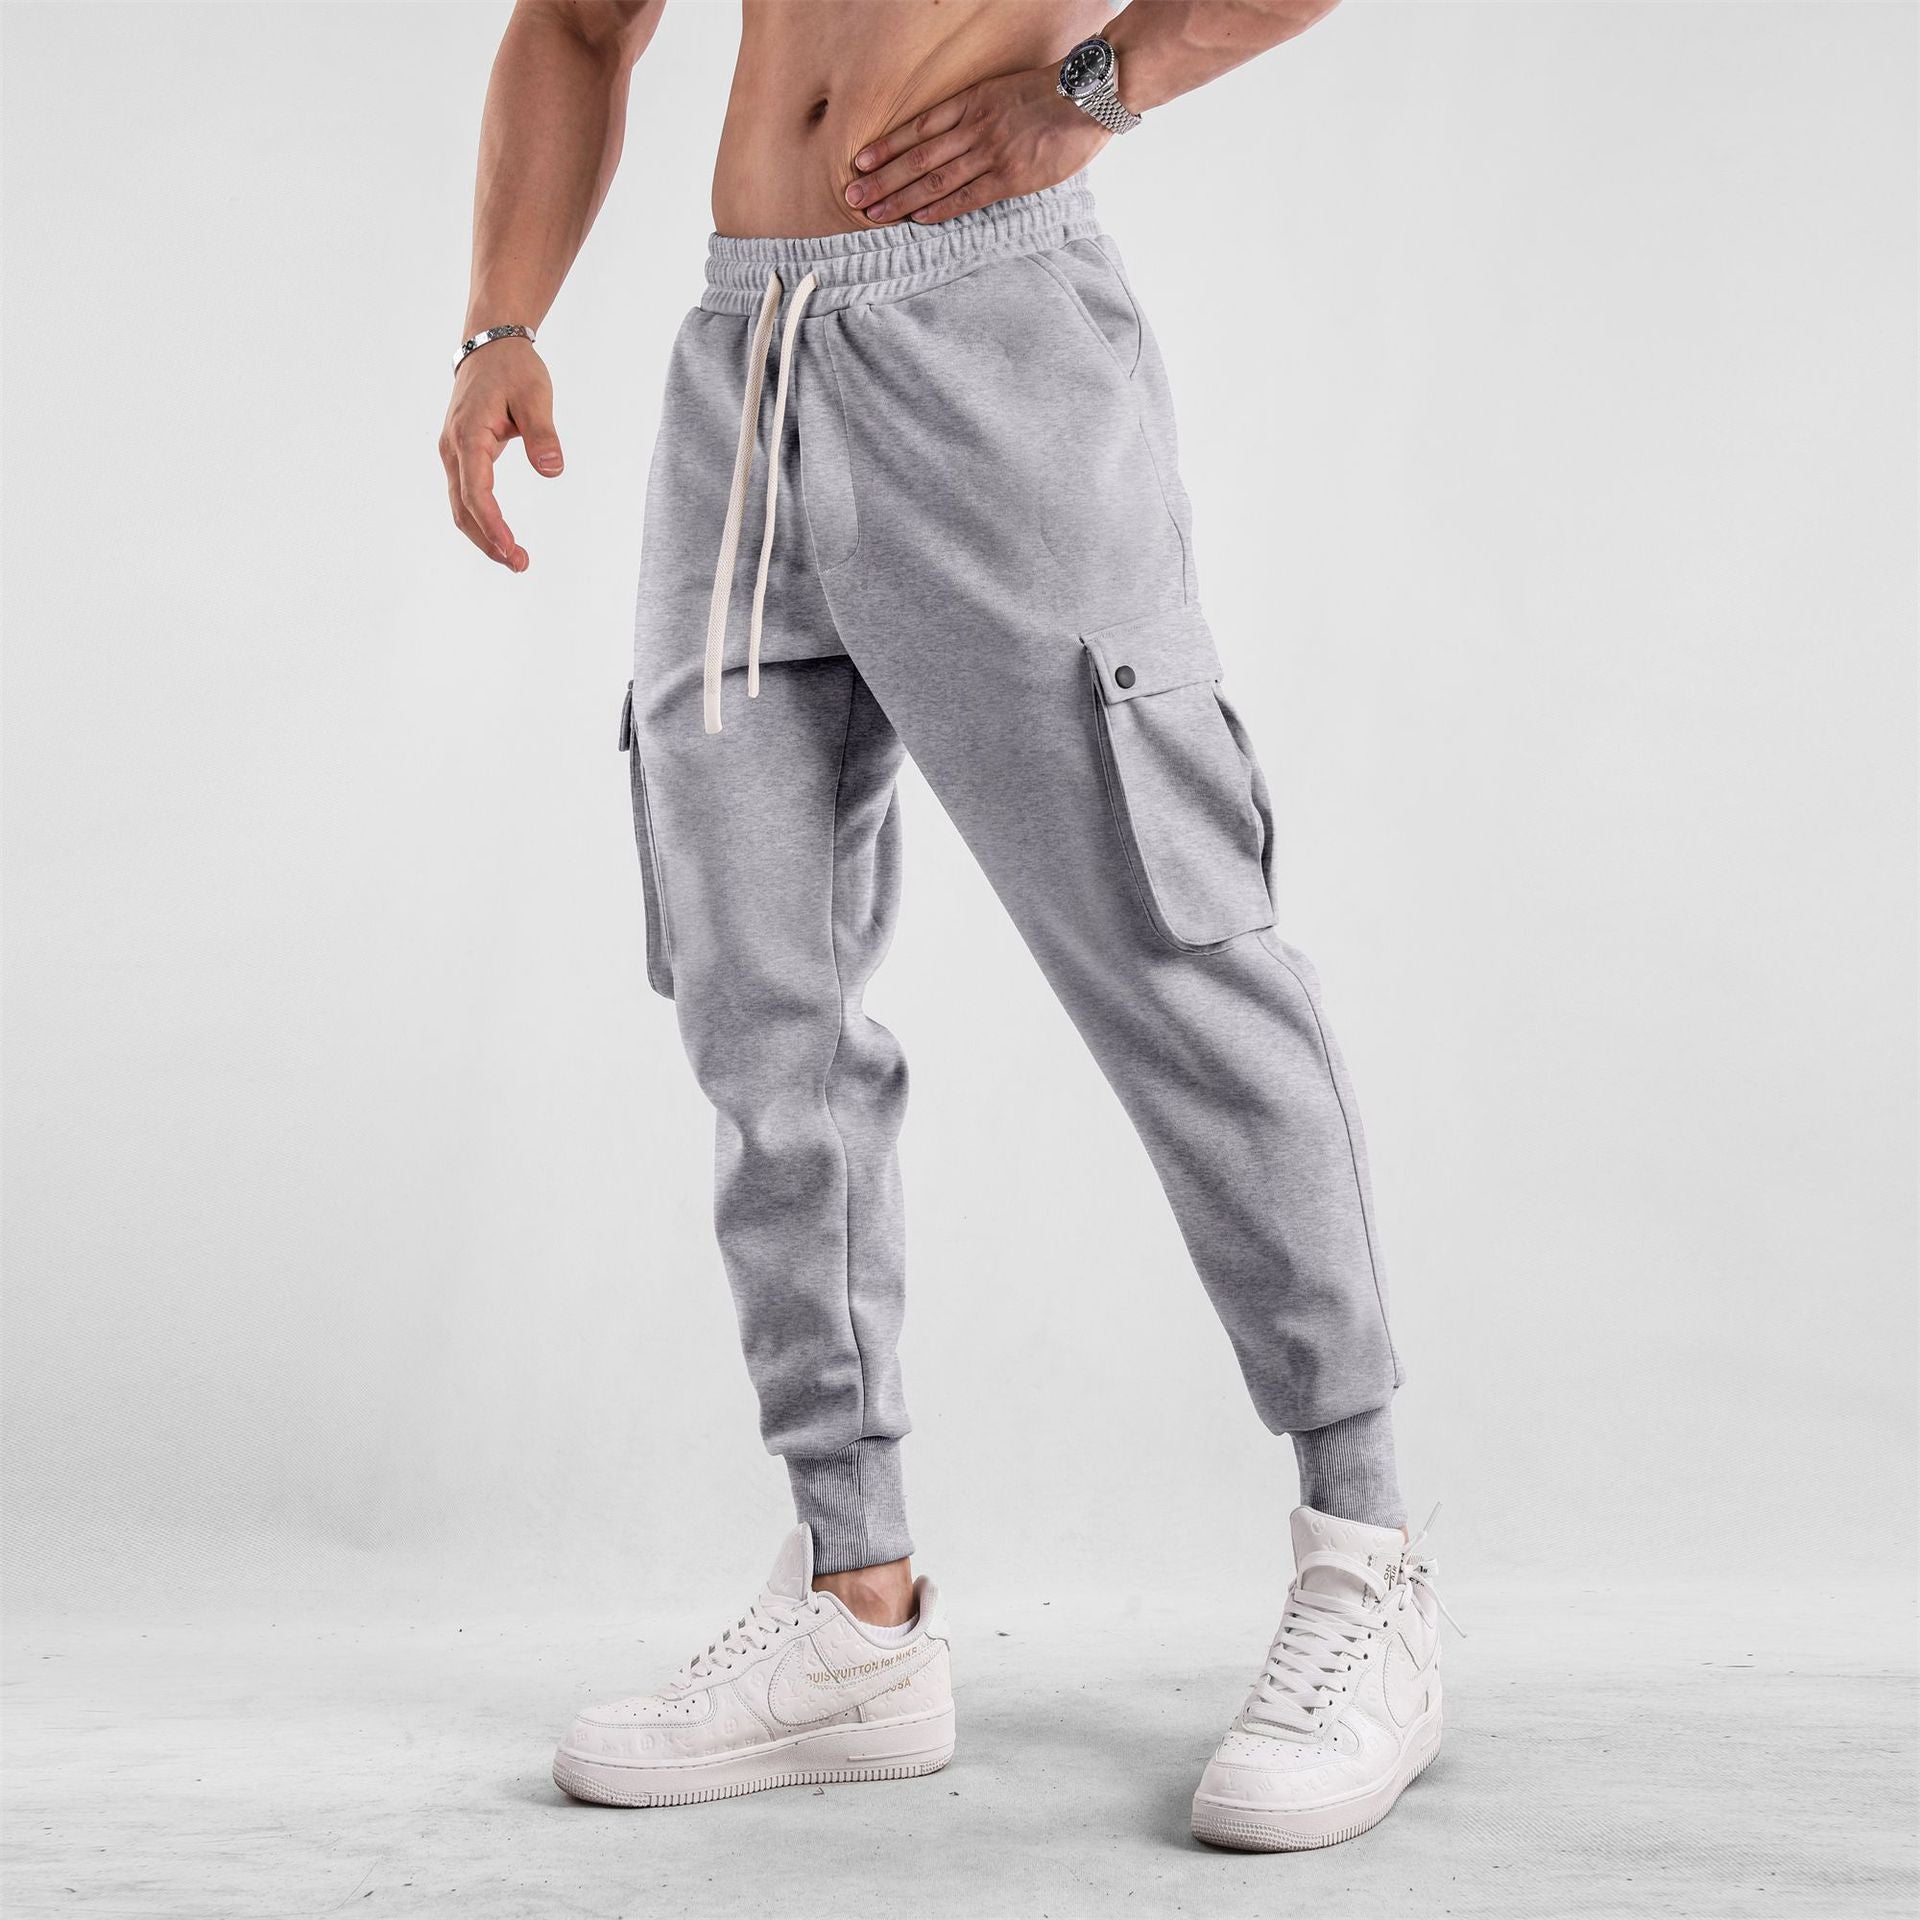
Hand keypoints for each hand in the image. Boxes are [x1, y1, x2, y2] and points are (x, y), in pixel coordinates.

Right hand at [438, 338, 562, 571]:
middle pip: (463, 509)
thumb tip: (553, 470)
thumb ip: (543, 434)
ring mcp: (453, 453)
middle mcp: (453, 447)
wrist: (489, 345)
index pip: (476, 492)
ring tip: (515, 558)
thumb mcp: (535, 396)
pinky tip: (501, 537)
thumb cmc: (514, 369)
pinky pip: (466, 496)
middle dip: (488, 541)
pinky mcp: (461, 455)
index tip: (512, 550)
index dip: (492, 525)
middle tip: (520, 564)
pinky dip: (481, 520)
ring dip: (484, 536)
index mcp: (468, 435)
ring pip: (461, 506)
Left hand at [845, 67, 1109, 226]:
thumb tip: (958, 135)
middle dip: (881, 178)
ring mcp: (990, 153)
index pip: (918, 128)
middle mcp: (974, 127)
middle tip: (851, 196)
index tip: (860, 162)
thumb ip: (980, 113)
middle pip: (917, 157)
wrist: (1088, 96)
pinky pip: (966, 197)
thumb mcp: (1006, 92)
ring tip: (872, 212)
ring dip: (899, 198)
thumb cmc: (1052, 94)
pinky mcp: (1010, 177)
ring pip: (934, 179)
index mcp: (972, 102)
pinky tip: (916, 219)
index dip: (886, 146)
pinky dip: (939, 209)